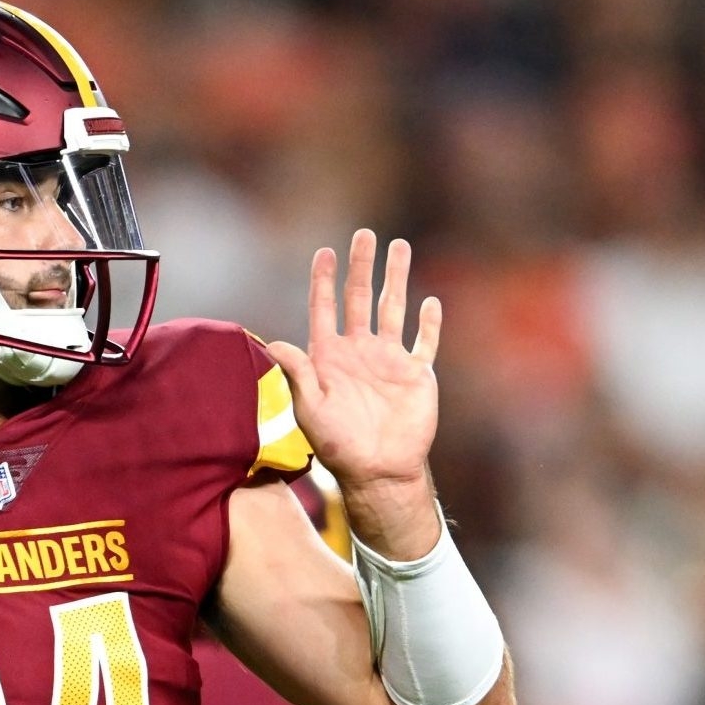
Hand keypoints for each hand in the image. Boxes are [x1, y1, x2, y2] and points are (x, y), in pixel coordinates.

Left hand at [266, 230, 443, 559]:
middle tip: (364, 234)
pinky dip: (429, 322)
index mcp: (330, 357)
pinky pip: (424, 341)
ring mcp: (389, 360)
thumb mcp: (310, 409)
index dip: (324, 280)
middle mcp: (359, 352)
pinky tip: (430, 302)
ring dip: (396, 278)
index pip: (325, 308)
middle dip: (361, 266)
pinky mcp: (416, 373)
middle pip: (360, 298)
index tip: (324, 251)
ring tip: (398, 246)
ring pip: (393, 308)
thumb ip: (297, 374)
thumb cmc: (338, 444)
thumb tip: (274, 343)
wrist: (378, 471)